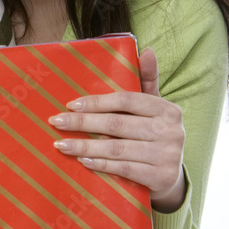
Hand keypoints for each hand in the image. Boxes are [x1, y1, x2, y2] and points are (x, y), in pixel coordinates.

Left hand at [47, 48, 185, 211]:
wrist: (172, 177)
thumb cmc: (155, 135)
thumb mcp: (155, 108)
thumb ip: (147, 81)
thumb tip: (147, 50)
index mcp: (168, 110)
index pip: (126, 100)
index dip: (97, 101)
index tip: (71, 104)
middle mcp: (171, 132)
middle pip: (117, 124)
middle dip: (82, 123)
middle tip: (56, 121)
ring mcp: (167, 156)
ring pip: (116, 148)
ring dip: (85, 146)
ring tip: (62, 144)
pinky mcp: (160, 178)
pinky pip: (123, 169)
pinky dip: (101, 164)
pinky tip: (83, 160)